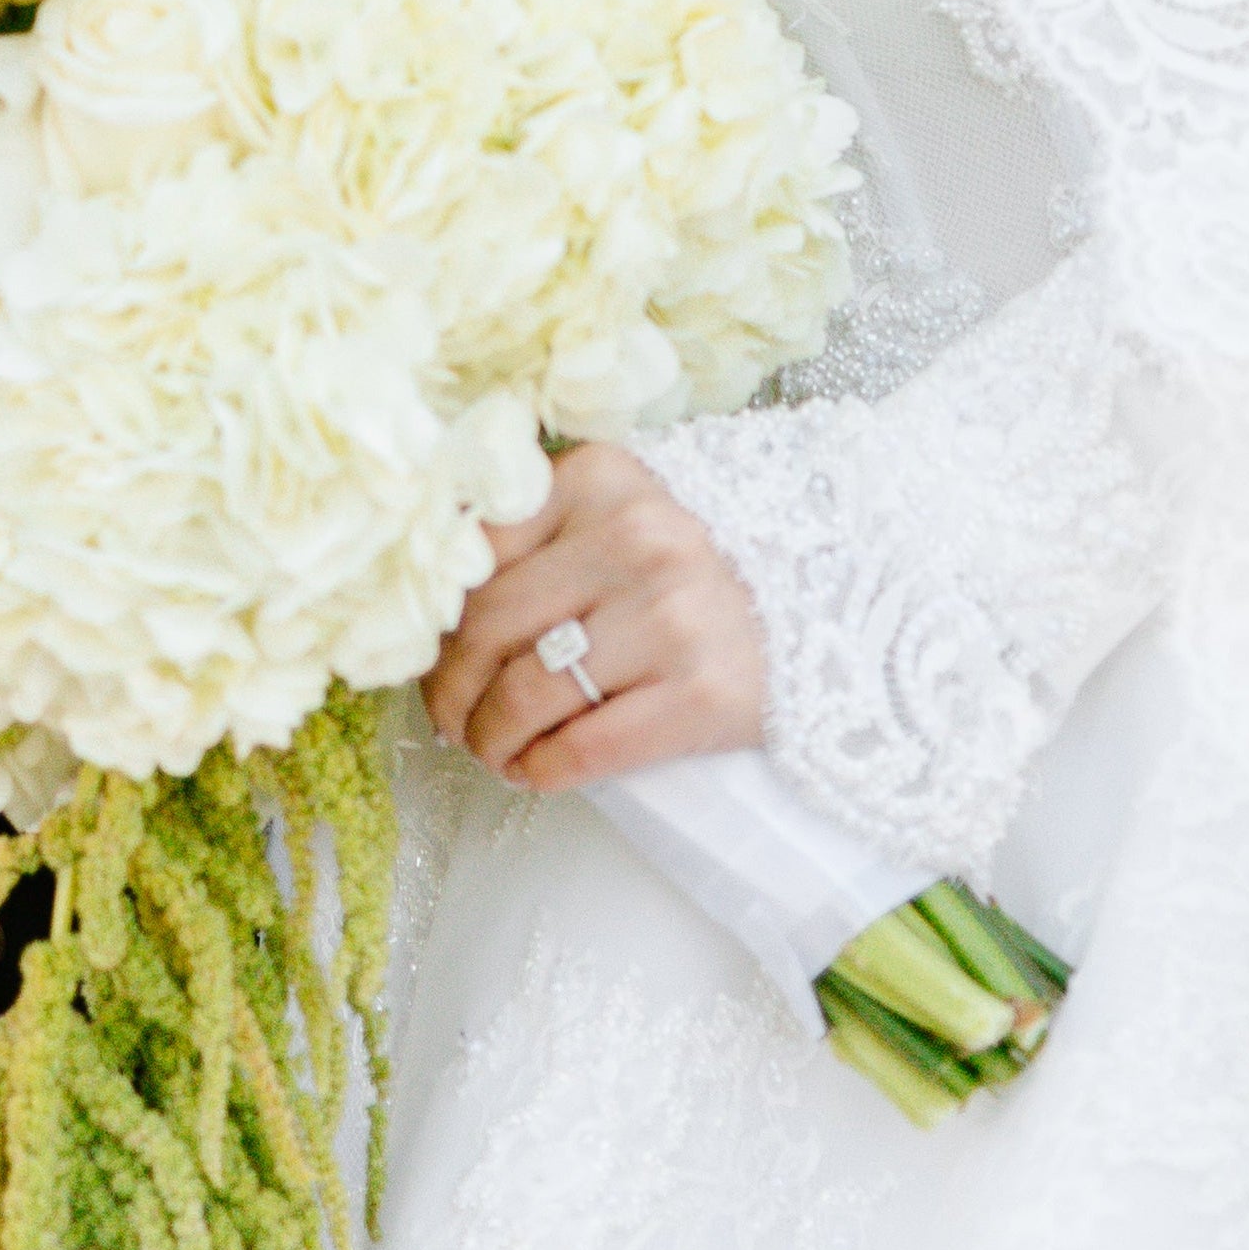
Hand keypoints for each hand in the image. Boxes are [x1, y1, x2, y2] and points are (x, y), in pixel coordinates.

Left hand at [422, 442, 763, 789]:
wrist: (820, 621)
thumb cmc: (689, 580)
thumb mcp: (614, 523)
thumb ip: (534, 540)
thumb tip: (428, 615)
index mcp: (601, 479)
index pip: (475, 554)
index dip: (441, 623)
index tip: (440, 661)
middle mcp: (639, 536)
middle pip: (489, 627)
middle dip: (451, 692)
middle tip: (453, 723)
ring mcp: (673, 615)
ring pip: (526, 693)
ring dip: (490, 740)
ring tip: (495, 751)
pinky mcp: (703, 694)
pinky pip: (583, 748)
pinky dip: (541, 770)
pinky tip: (537, 770)